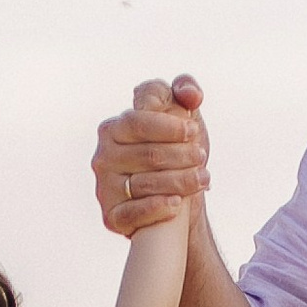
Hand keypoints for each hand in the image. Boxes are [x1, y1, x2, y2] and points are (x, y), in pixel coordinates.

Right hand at [93, 75, 206, 235]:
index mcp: (114, 128)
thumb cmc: (176, 149)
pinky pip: (131, 213)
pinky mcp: (111, 216)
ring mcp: (104, 188)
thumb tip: (190, 95)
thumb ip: (186, 90)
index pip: (139, 121)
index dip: (169, 126)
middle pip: (148, 154)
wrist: (175, 198)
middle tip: (201, 157)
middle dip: (181, 155)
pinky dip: (156, 208)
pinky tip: (176, 204)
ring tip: (203, 178)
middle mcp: (103, 157)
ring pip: (145, 184)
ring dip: (180, 181)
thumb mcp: (182, 114)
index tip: (193, 132)